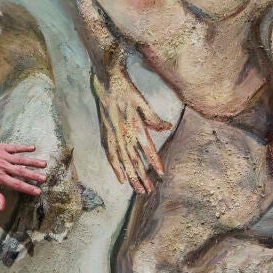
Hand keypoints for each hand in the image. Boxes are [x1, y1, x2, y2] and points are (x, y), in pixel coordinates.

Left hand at [0, 143, 47, 210]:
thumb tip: (2, 207)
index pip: (16, 184)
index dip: (27, 188)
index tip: (38, 191)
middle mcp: (3, 167)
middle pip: (21, 172)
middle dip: (34, 175)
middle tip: (45, 178)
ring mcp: (3, 156)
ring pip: (21, 160)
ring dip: (33, 161)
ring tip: (44, 164)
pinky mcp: (2, 148)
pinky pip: (15, 148)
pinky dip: (24, 147)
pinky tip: (33, 148)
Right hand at [91, 72, 171, 194]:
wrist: (106, 81)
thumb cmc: (126, 90)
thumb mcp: (142, 100)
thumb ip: (153, 117)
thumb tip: (167, 127)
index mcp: (134, 125)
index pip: (146, 148)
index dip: (154, 161)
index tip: (161, 174)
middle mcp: (123, 133)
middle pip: (133, 160)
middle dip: (142, 177)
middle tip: (149, 190)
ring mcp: (112, 135)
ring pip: (122, 161)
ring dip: (130, 177)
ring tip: (137, 189)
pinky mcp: (105, 134)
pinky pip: (110, 154)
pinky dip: (115, 167)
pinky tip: (121, 178)